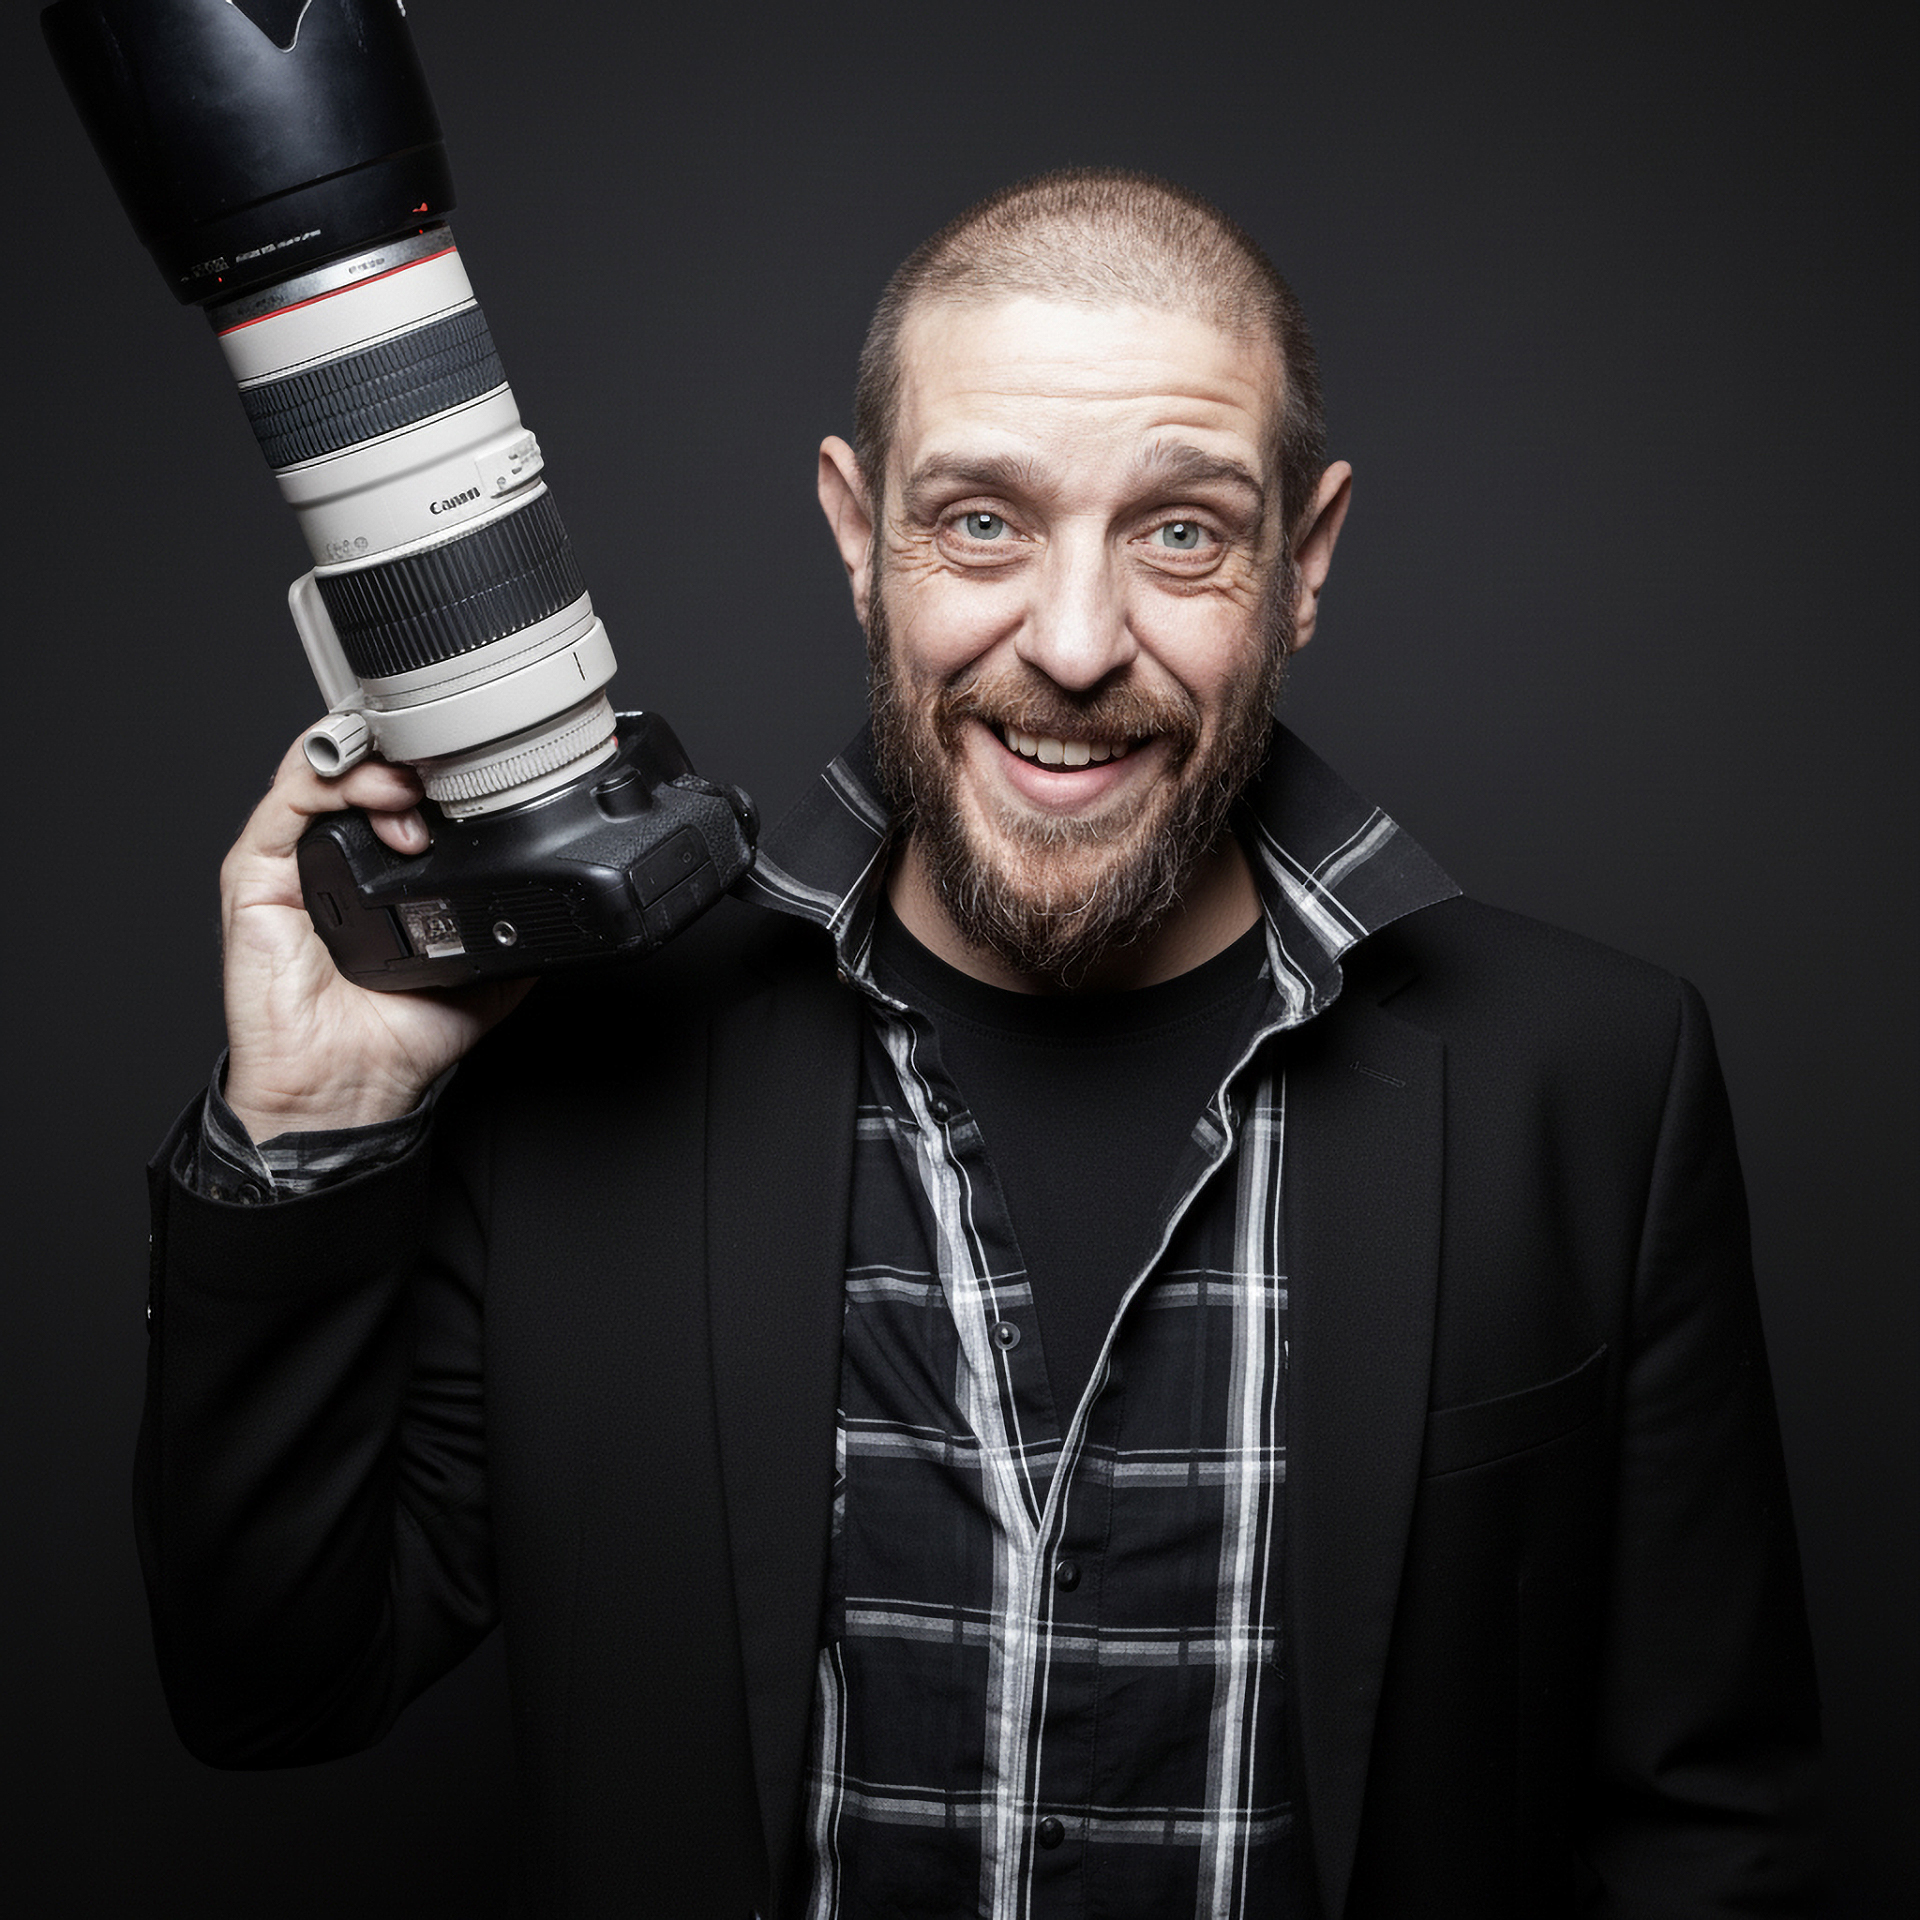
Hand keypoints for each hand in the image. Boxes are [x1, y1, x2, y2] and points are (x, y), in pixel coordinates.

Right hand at [221, 735, 533, 1138]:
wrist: (351, 1087)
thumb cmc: (398, 1036)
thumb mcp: (485, 972)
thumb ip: (514, 931)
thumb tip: (564, 906)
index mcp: (375, 871)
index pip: (397, 785)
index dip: (435, 763)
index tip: (482, 767)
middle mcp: (330, 855)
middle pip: (360, 763)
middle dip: (407, 751)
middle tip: (450, 771)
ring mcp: (291, 860)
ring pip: (323, 766)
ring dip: (378, 761)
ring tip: (417, 790)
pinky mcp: (255, 874)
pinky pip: (285, 800)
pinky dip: (335, 779)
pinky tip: (382, 797)